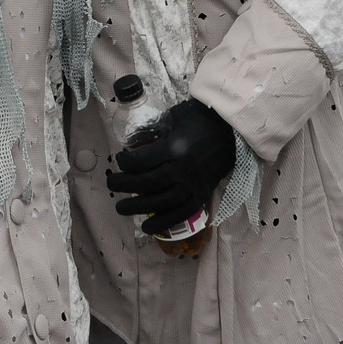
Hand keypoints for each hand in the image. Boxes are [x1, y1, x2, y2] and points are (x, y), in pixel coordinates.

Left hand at [106, 98, 236, 234]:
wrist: (230, 128)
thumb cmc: (199, 118)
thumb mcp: (173, 116)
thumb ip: (153, 130)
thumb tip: (132, 144)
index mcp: (173, 148)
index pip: (141, 162)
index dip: (125, 163)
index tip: (119, 160)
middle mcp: (182, 169)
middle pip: (147, 183)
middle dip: (124, 186)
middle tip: (112, 185)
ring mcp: (193, 184)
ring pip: (162, 202)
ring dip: (139, 208)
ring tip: (122, 209)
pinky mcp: (202, 194)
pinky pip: (182, 213)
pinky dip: (165, 222)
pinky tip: (148, 227)